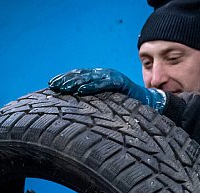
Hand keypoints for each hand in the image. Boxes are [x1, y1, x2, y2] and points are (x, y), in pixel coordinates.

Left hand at [48, 68, 166, 111]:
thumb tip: (71, 109)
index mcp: (98, 78)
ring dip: (74, 82)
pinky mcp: (120, 82)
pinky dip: (91, 87)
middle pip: (81, 74)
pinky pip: (103, 83)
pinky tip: (80, 91)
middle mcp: (104, 74)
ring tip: (63, 88)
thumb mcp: (103, 103)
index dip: (64, 78)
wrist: (148, 105)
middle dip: (66, 79)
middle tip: (53, 85)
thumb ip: (91, 102)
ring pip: (89, 77)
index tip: (51, 84)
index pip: (78, 75)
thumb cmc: (125, 107)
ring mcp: (112, 77)